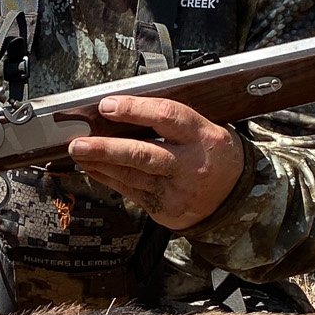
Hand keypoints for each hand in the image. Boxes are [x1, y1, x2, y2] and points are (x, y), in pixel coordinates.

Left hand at [67, 95, 244, 230]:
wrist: (236, 199)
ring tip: (79, 152)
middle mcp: (189, 165)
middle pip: (142, 154)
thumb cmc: (213, 154)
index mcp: (201, 136)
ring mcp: (176, 191)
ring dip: (100, 164)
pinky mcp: (165, 209)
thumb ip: (170, 120)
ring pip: (131, 176)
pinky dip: (108, 178)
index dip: (134, 110)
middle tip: (78, 143)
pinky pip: (130, 192)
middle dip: (106, 148)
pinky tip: (94, 169)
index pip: (166, 116)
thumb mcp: (205, 129)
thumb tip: (122, 109)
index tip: (107, 105)